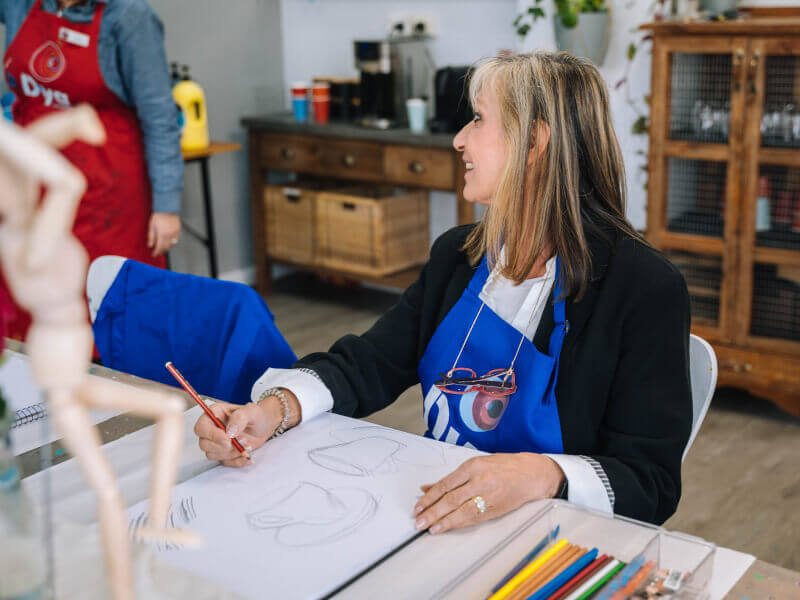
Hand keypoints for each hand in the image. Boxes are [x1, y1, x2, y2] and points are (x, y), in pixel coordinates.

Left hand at [147, 212, 180, 256]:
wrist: (168, 208)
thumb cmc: (159, 215)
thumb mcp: (151, 226)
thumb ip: (151, 236)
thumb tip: (150, 245)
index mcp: (162, 235)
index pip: (159, 247)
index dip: (156, 252)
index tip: (154, 255)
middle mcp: (170, 235)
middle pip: (166, 247)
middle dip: (161, 251)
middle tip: (158, 252)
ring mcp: (175, 233)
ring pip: (172, 244)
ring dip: (167, 247)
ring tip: (163, 248)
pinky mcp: (179, 231)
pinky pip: (177, 240)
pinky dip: (173, 243)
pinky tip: (170, 242)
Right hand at [193, 401, 275, 466]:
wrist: (265, 426)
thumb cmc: (256, 415)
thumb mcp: (251, 411)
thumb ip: (239, 418)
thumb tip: (229, 432)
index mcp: (214, 414)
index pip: (201, 428)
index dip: (212, 435)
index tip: (227, 439)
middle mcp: (212, 428)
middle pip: (204, 444)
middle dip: (223, 447)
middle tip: (241, 441)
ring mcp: (216, 442)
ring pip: (212, 455)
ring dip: (231, 453)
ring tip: (247, 445)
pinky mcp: (223, 453)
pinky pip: (224, 462)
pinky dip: (236, 461)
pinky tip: (247, 454)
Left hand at [413, 453, 564, 533]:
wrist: (531, 474)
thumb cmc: (503, 466)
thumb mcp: (475, 464)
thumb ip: (451, 478)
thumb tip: (427, 487)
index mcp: (472, 466)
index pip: (445, 485)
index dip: (429, 498)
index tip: (418, 507)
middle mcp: (480, 480)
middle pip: (450, 500)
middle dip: (432, 512)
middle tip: (418, 521)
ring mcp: (488, 495)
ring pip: (461, 511)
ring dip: (443, 521)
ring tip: (429, 528)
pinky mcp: (495, 508)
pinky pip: (473, 518)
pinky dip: (458, 524)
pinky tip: (447, 527)